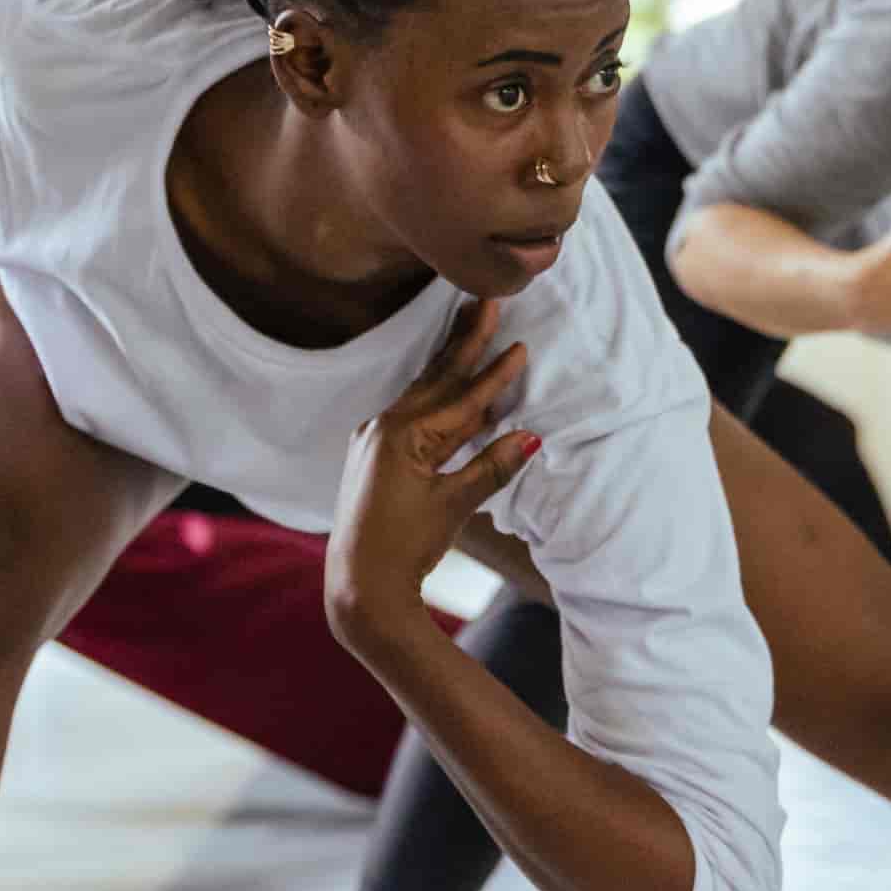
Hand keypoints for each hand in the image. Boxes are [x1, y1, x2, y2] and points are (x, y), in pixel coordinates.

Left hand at [330, 298, 538, 641]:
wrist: (359, 589)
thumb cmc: (404, 550)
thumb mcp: (453, 507)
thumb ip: (492, 468)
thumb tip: (531, 436)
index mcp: (401, 436)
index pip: (461, 399)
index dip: (495, 374)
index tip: (520, 345)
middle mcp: (381, 429)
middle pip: (436, 380)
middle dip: (464, 342)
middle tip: (485, 301)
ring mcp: (373, 442)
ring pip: (423, 396)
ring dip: (450, 367)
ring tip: (469, 329)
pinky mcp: (372, 458)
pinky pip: (412, 418)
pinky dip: (436, 402)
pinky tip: (449, 387)